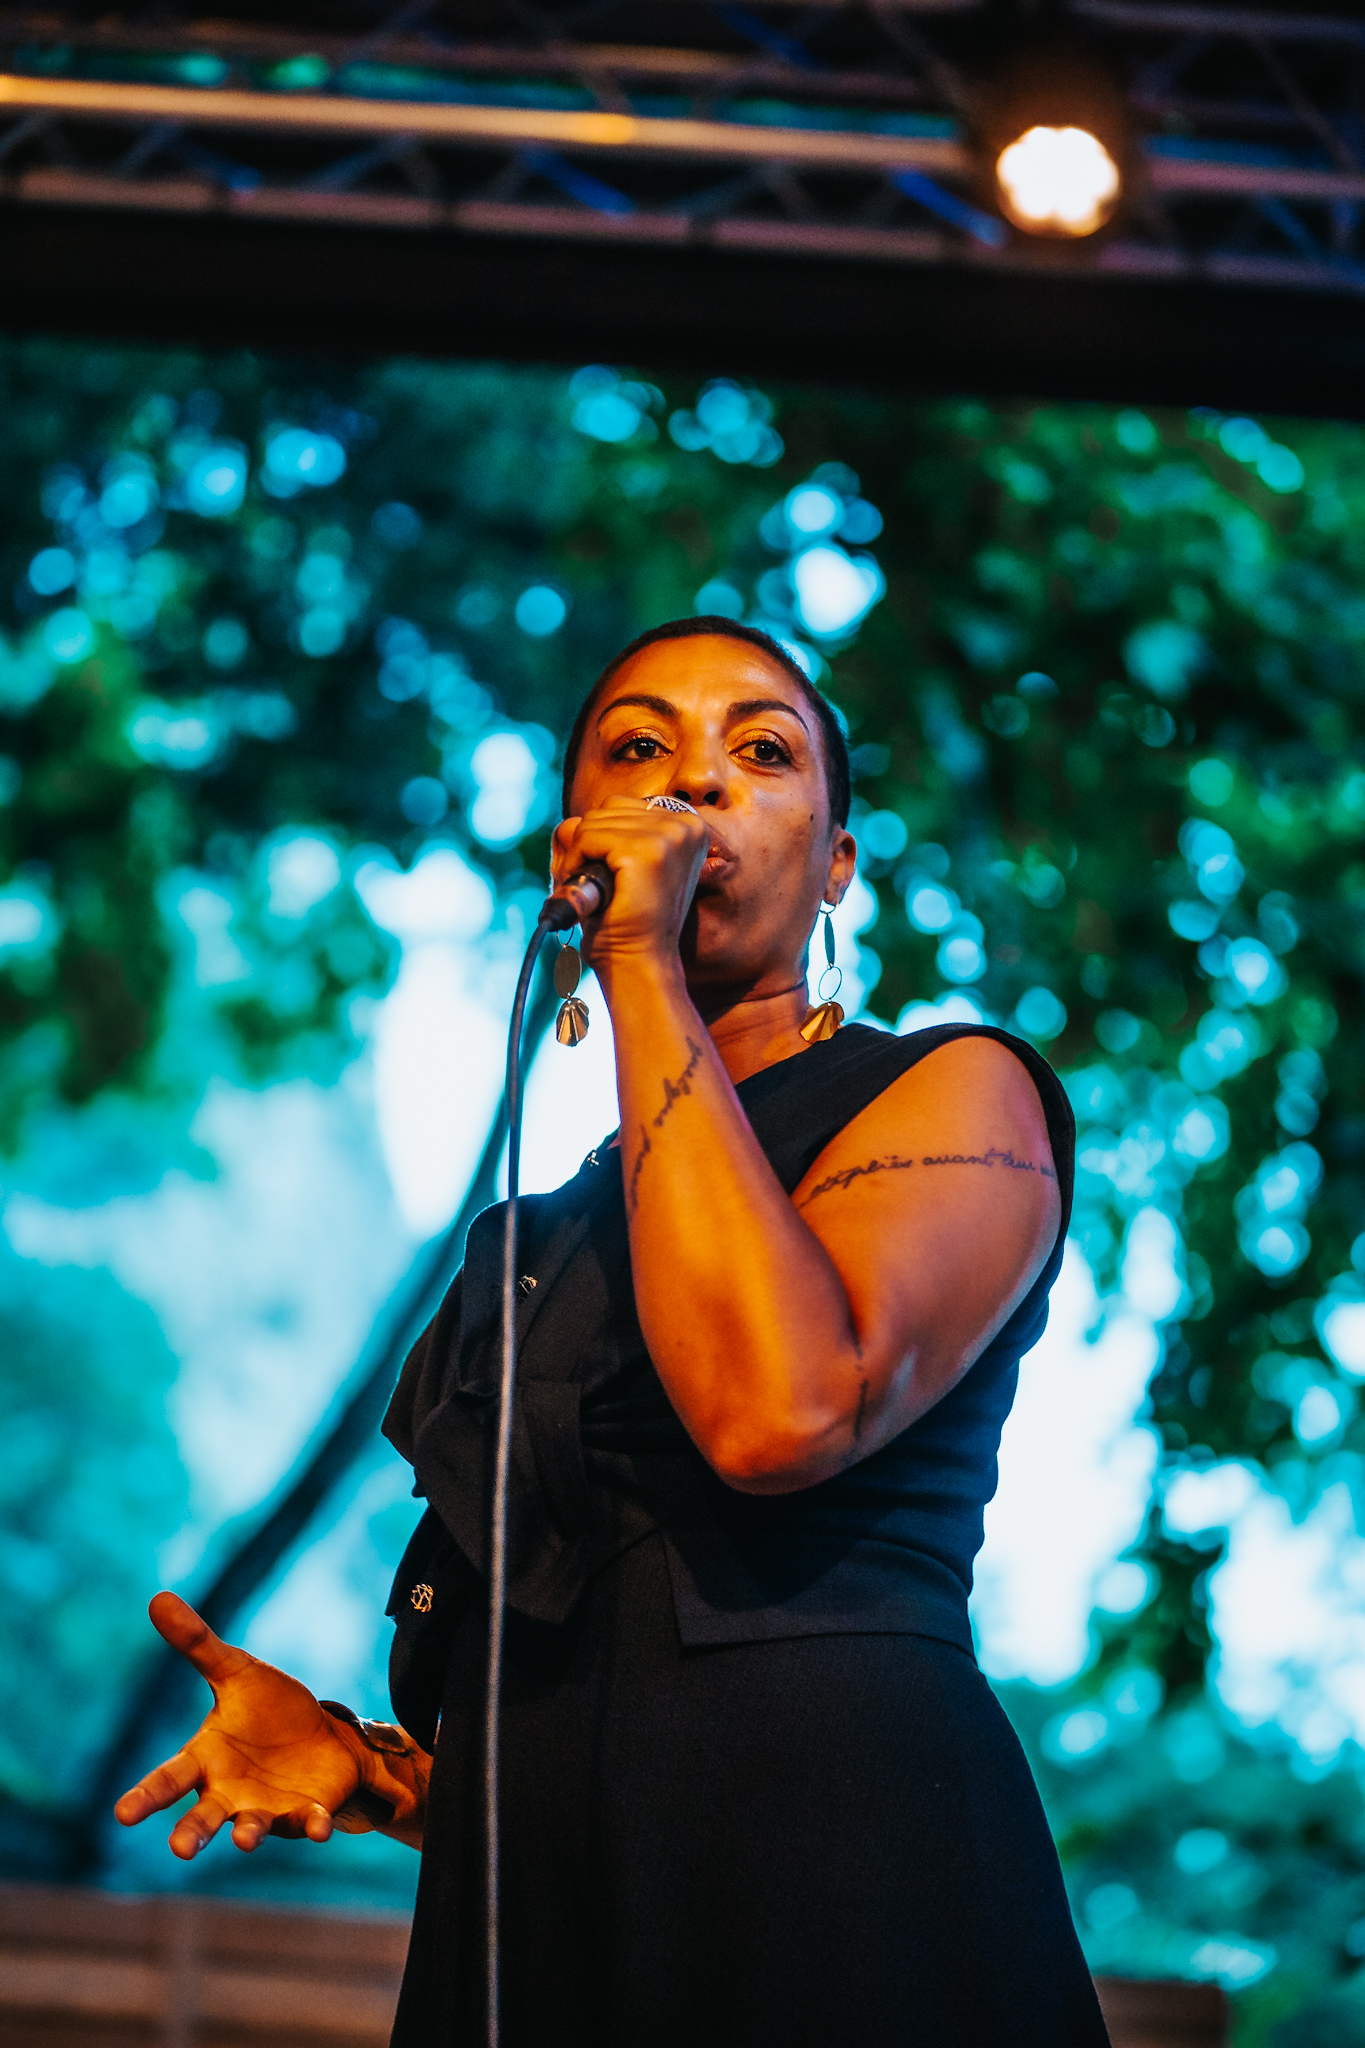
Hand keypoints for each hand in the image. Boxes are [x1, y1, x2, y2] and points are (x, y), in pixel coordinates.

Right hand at [113, 1593, 367, 1859]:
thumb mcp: (235, 1671)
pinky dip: (312, 1826)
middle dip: (191, 1833)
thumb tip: (157, 1597)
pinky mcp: (305, 1814)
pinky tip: (319, 1828)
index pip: (169, 1778)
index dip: (146, 1797)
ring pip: (252, 1827)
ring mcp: (267, 1808)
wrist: (321, 1735)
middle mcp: (230, 1793)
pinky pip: (307, 1823)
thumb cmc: (266, 1708)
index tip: (121, 1814)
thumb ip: (197, 1644)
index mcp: (207, 1759)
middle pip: (204, 1817)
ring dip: (249, 1834)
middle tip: (179, 1849)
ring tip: (244, 1839)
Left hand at [551, 796, 715, 971]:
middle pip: (609, 808)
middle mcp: (686, 825)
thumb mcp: (612, 866)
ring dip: (579, 856)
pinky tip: (590, 891)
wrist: (638, 963)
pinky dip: (575, 864)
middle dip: (588, 846)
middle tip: (595, 887)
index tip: (609, 875)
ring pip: (594, 821)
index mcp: (688, 827)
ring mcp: (669, 836)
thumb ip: (590, 835)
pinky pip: (587, 836)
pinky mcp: (646, 850)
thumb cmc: (625, 921)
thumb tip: (568, 823)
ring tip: (595, 892)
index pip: (623, 807)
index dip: (602, 840)